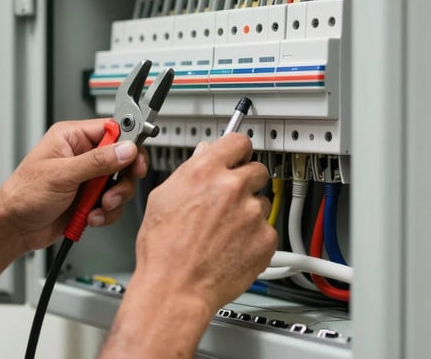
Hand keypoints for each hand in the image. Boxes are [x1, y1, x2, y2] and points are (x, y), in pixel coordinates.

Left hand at [0, 119, 147, 250]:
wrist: (14, 228)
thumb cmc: (23, 195)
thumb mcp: (62, 174)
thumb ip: (97, 161)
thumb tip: (125, 149)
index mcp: (72, 138)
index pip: (112, 130)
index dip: (127, 143)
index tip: (135, 158)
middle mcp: (82, 155)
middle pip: (122, 158)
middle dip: (122, 178)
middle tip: (116, 188)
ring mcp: (87, 178)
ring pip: (120, 183)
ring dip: (113, 199)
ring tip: (99, 207)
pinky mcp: (90, 199)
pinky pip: (112, 203)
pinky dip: (106, 213)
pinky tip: (91, 216)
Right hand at [133, 133, 276, 312]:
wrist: (176, 288)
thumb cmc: (163, 249)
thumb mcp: (162, 198)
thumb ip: (189, 171)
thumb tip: (204, 155)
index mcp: (205, 171)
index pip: (238, 141)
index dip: (238, 149)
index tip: (239, 155)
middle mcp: (232, 187)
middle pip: (257, 169)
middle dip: (245, 181)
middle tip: (230, 199)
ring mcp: (252, 213)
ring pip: (262, 201)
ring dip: (249, 211)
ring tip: (225, 230)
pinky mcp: (266, 238)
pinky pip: (267, 229)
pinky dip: (254, 236)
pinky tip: (233, 246)